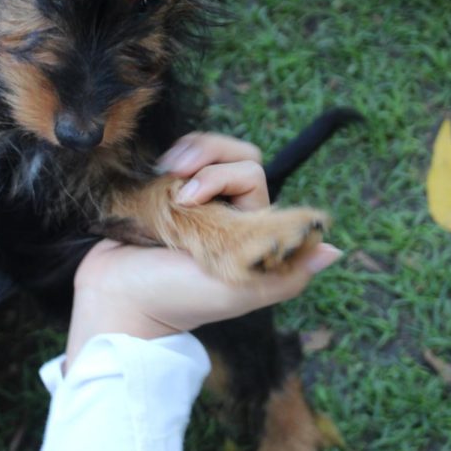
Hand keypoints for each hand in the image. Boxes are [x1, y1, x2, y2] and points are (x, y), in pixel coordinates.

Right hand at [65, 132, 339, 363]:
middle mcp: (228, 214)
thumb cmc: (176, 299)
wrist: (116, 296)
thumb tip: (334, 250)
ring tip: (164, 173)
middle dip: (208, 160)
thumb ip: (288, 274)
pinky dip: (174, 156)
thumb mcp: (238, 292)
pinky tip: (158, 173)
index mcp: (251, 235)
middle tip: (178, 181)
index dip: (227, 175)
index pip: (252, 176)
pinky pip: (184, 155)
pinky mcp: (168, 191)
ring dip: (191, 155)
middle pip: (237, 156)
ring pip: (211, 150)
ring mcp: (198, 201)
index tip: (195, 197)